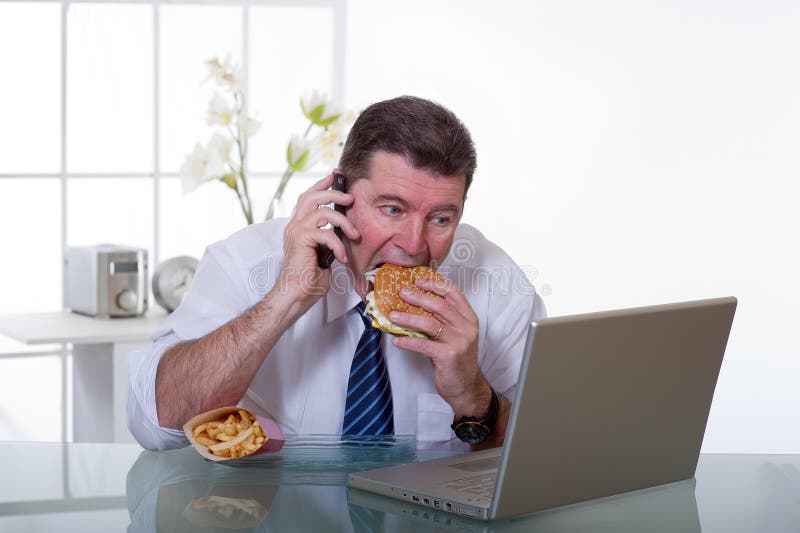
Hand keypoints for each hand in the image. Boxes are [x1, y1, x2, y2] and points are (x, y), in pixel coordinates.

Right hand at [276, 172, 359, 314]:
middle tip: (350, 199)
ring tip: (355, 235)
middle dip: (334, 193)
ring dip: (344, 221)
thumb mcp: (324, 254)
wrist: (295, 296)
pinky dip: (338, 245)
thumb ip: (329, 240)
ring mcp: (296, 231)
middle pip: (312, 196)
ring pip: (323, 211)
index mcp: (299, 227)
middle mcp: (295, 226)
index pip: (308, 198)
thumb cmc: (308, 281)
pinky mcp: (301, 240)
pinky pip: (326, 233)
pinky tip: (342, 258)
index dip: (321, 185)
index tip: (335, 176)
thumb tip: (344, 233)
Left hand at [389, 277, 491, 417]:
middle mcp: (466, 328)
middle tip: (401, 293)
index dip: (435, 285)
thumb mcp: (455, 335)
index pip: (454, 294)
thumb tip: (413, 305)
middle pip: (440, 306)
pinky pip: (423, 345)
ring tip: (392, 315)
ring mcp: (459, 342)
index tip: (417, 281)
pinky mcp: (449, 356)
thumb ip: (442, 320)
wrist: (466, 387)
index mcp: (469, 319)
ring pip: (429, 323)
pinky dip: (407, 341)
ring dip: (408, 318)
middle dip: (418, 297)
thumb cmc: (456, 360)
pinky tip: (396, 340)